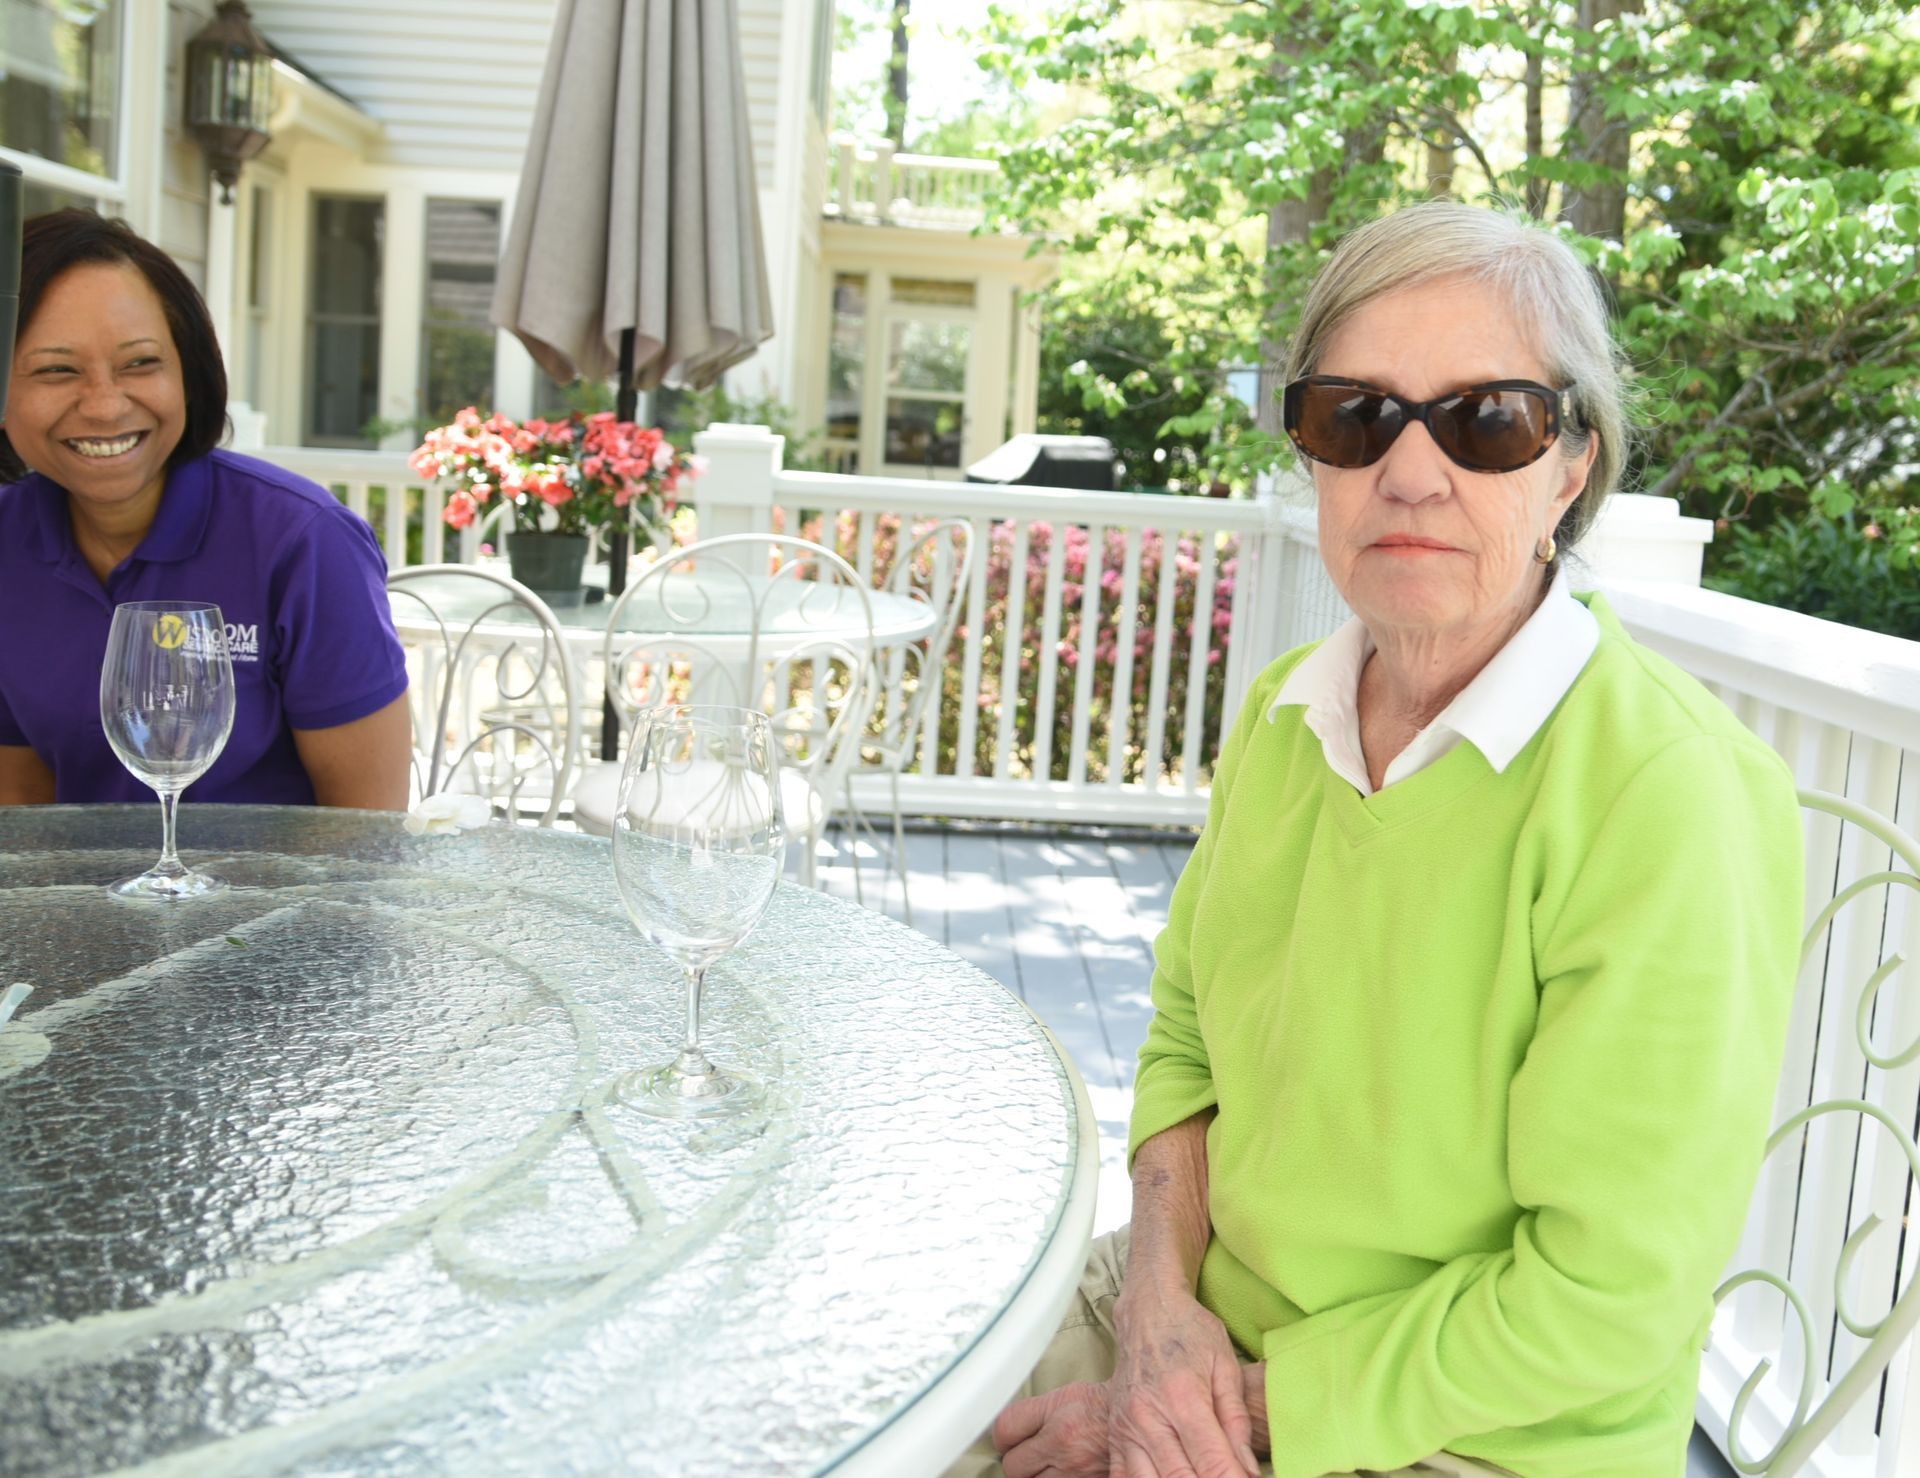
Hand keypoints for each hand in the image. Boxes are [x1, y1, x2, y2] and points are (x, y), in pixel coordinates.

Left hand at [994, 1381, 1112, 1477]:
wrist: (1134, 1423)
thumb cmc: (1098, 1408)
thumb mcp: (1063, 1396)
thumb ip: (1031, 1413)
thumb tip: (1002, 1431)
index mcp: (1056, 1416)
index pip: (1004, 1431)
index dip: (1001, 1436)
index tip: (1007, 1438)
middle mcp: (1064, 1447)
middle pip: (1013, 1466)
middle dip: (1016, 1460)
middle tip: (1025, 1454)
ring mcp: (1075, 1472)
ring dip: (1031, 1476)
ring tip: (1041, 1465)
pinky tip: (1054, 1471)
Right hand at [1107, 1282, 1258, 1477]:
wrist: (1147, 1309)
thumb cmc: (1191, 1332)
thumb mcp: (1225, 1365)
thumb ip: (1237, 1419)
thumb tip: (1248, 1469)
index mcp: (1182, 1397)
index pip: (1211, 1461)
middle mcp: (1148, 1417)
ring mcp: (1126, 1428)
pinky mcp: (1114, 1433)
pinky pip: (1122, 1477)